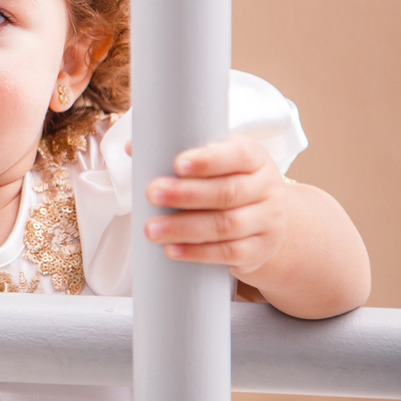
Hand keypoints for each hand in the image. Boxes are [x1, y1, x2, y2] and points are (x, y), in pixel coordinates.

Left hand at [142, 136, 289, 276]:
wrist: (264, 220)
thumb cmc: (225, 182)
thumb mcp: (213, 161)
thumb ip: (176, 150)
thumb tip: (133, 147)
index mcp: (254, 158)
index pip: (237, 155)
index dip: (208, 160)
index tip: (177, 164)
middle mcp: (267, 188)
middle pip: (227, 192)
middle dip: (186, 194)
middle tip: (151, 194)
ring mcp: (268, 221)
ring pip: (227, 225)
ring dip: (184, 228)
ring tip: (152, 229)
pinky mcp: (260, 250)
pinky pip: (230, 254)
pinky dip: (198, 253)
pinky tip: (172, 250)